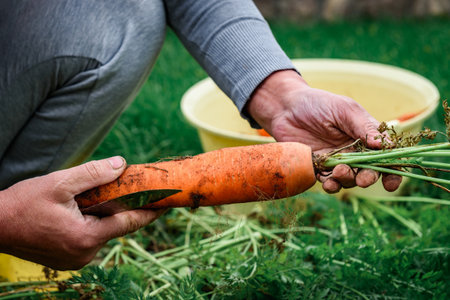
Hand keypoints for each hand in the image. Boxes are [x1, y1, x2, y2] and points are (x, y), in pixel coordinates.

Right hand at [0, 157, 164, 269]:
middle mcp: (85, 254)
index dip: (151, 211)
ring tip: (93, 197)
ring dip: (104, 215)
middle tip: (131, 188)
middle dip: (124, 207)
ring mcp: (76, 260)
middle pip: (117, 226)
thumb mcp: (59, 183)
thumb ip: (93, 174)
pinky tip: (81, 210)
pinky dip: (92, 223)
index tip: (167, 202)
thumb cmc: (23, 204)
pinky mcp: (68, 260)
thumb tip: (122, 164)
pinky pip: (90, 238)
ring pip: (103, 232)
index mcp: (86, 237)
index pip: (130, 223)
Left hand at [247, 70, 400, 192]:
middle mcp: (353, 152)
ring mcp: (335, 161)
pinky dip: (331, 185)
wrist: (285, 108)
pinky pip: (328, 182)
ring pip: (348, 180)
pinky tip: (327, 181)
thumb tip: (385, 146)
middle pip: (369, 172)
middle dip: (368, 178)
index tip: (391, 182)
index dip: (392, 172)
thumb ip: (364, 127)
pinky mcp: (317, 168)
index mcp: (365, 137)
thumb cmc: (318, 103)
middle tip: (362, 179)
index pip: (385, 157)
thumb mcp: (345, 110)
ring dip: (347, 180)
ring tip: (338, 171)